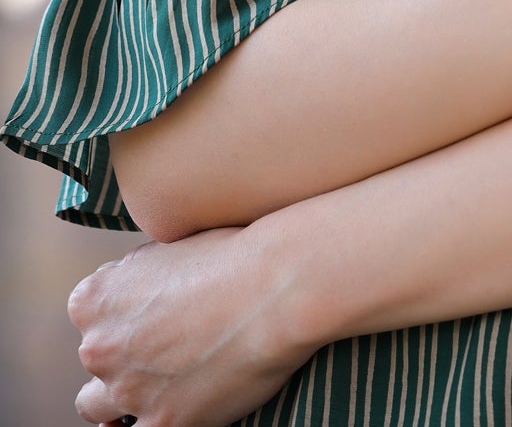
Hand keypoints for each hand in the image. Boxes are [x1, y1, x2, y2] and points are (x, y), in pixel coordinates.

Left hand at [68, 224, 313, 426]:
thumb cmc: (232, 255)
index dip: (124, 312)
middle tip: (170, 340)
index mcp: (93, 298)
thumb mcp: (167, 247)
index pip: (90, 314)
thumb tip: (137, 291)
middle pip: (97, 357)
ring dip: (123, 395)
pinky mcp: (162, 424)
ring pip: (98, 406)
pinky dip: (156, 420)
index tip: (155, 309)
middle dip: (126, 351)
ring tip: (161, 382)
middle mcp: (98, 347)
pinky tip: (175, 408)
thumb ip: (137, 276)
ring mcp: (127, 390)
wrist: (275, 287)